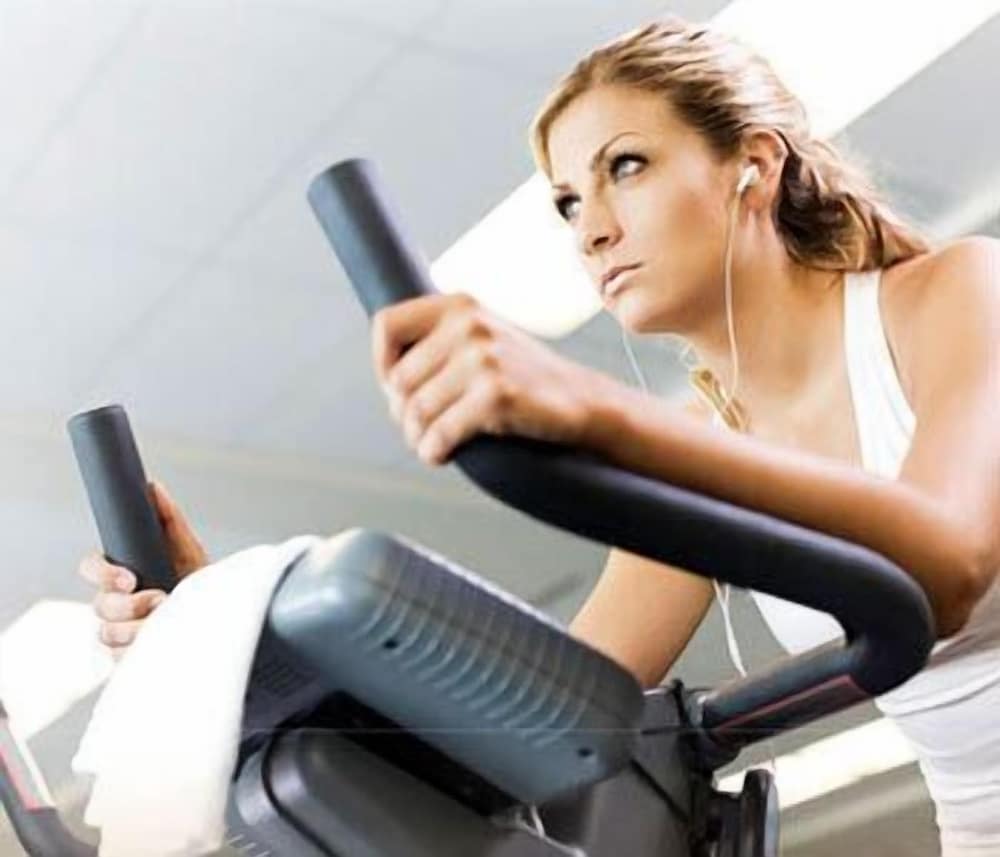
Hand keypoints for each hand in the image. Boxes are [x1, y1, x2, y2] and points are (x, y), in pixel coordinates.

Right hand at [78, 481, 207, 659]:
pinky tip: (160, 641)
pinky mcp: (127, 654)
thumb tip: (153, 487)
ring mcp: (119, 629)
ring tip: (167, 621)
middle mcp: (115, 601)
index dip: (102, 573)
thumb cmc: (196, 580)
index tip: (129, 579)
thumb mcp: (187, 548)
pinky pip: (119, 657)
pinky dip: (141, 649)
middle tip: (160, 600)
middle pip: (99, 604)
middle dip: (129, 605)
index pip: (91, 567)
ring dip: (137, 629)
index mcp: (122, 572)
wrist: (218, 616)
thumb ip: (169, 519)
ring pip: (106, 633)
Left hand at [372, 293, 608, 464]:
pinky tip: (443, 454)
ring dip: (417, 437)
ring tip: (431, 443)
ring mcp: (483, 358)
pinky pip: (439, 433)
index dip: (381, 364)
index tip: (397, 389)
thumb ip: (436, 341)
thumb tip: (385, 374)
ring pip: (414, 410)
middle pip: (397, 380)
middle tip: (423, 427)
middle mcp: (468, 324)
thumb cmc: (522, 378)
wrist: (582, 401)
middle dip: (402, 412)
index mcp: (459, 305)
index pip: (386, 325)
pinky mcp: (495, 395)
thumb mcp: (480, 339)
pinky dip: (433, 451)